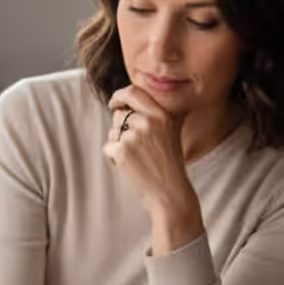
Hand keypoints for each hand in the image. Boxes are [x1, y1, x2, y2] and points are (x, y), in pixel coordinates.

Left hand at [104, 85, 202, 252]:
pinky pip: (108, 147)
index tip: (114, 103)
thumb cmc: (170, 164)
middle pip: (120, 114)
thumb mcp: (175, 132)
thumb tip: (168, 97)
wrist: (169, 192)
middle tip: (134, 146)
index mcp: (162, 115)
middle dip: (120, 129)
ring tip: (137, 158)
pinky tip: (130, 166)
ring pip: (112, 131)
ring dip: (118, 143)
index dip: (119, 95)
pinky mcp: (122, 151)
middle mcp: (149, 122)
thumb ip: (168, 113)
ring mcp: (134, 136)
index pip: (134, 92)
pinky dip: (114, 158)